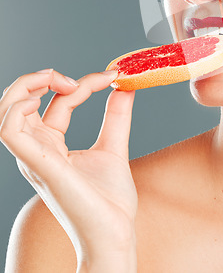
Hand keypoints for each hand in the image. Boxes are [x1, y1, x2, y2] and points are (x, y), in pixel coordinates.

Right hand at [0, 69, 136, 262]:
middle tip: (76, 77)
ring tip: (60, 79)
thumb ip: (116, 117)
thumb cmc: (109, 200)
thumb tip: (124, 86)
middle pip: (21, 101)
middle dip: (43, 77)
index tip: (113, 76)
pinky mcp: (39, 165)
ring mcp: (34, 157)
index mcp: (52, 145)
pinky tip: (42, 99)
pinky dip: (18, 109)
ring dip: (27, 86)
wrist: (114, 233)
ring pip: (6, 112)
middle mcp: (37, 149)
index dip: (83, 82)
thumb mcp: (114, 147)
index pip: (58, 101)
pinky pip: (9, 132)